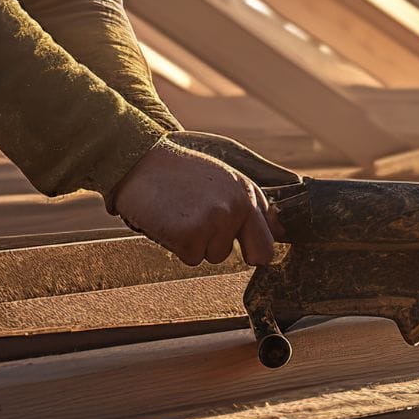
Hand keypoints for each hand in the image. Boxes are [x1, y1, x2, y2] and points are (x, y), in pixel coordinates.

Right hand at [110, 137, 278, 266]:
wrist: (138, 161)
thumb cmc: (177, 171)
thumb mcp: (223, 179)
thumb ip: (250, 204)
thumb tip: (280, 231)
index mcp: (247, 192)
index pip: (267, 241)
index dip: (254, 250)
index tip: (243, 249)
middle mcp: (237, 206)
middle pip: (248, 256)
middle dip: (225, 246)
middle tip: (199, 220)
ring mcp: (215, 221)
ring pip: (213, 255)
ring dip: (195, 241)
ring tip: (180, 212)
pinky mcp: (191, 234)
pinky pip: (190, 257)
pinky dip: (176, 244)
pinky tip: (168, 219)